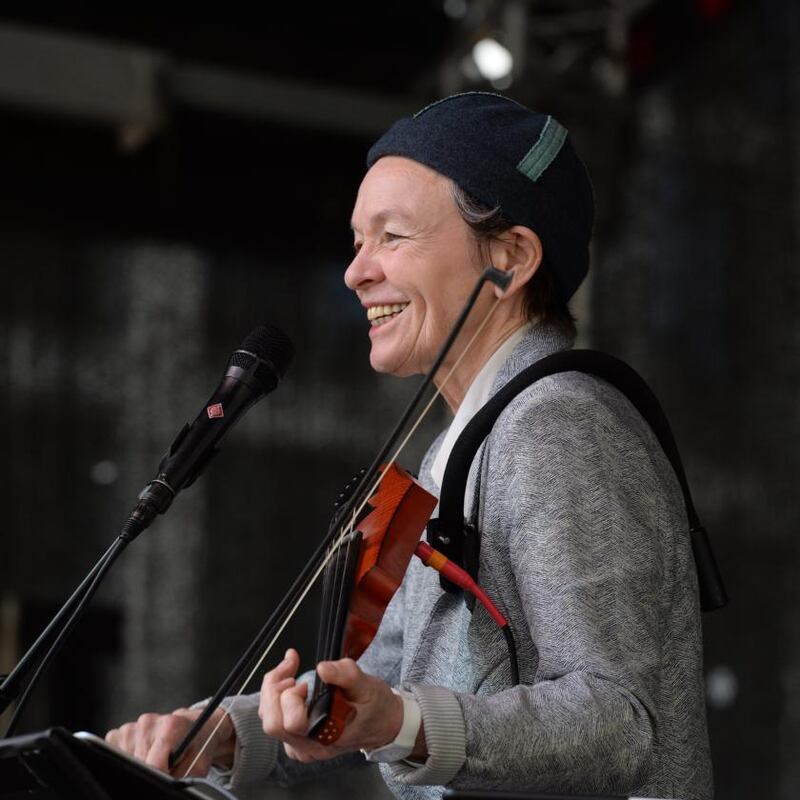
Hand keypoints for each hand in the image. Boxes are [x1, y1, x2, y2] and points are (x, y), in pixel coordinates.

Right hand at [105, 706, 235, 776]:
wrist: (195, 726)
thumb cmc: (198, 745)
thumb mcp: (199, 765)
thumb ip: (183, 777)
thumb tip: (167, 785)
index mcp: (170, 726)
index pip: (153, 764)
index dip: (159, 776)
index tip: (164, 777)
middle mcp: (149, 723)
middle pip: (139, 765)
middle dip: (151, 772)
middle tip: (166, 766)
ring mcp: (133, 726)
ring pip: (127, 761)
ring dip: (141, 765)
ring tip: (157, 757)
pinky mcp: (120, 733)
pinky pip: (117, 755)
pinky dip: (130, 759)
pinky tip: (146, 754)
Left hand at [258, 648, 403, 761]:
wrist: (382, 723)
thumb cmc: (375, 707)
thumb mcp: (367, 686)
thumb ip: (345, 675)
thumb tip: (322, 668)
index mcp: (326, 738)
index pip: (291, 723)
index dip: (291, 696)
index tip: (306, 682)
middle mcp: (309, 747)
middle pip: (272, 723)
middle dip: (275, 690)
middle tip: (292, 672)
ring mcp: (301, 746)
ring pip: (269, 721)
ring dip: (273, 692)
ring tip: (291, 674)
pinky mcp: (296, 739)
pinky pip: (275, 720)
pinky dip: (276, 698)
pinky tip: (291, 686)